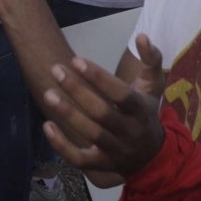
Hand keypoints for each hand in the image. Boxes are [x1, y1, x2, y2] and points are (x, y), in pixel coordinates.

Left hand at [43, 37, 168, 184]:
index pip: (121, 94)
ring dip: (68, 114)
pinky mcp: (102, 165)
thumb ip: (151, 60)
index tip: (76, 60)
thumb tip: (141, 35)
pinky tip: (47, 125)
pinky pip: (80, 159)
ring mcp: (116, 151)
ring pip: (91, 134)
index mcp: (142, 110)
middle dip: (77, 91)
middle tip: (56, 70)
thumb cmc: (145, 113)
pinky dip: (62, 145)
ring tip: (48, 93)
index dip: (98, 78)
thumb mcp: (153, 86)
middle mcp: (130, 132)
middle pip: (102, 113)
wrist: (152, 156)